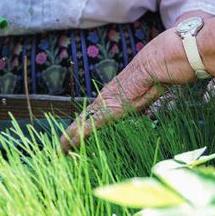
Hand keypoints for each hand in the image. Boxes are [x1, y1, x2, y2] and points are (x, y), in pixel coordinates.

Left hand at [60, 30, 191, 150]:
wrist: (154, 66)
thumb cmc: (154, 75)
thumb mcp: (147, 91)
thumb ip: (142, 97)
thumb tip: (149, 97)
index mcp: (113, 95)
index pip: (95, 112)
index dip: (85, 123)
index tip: (78, 134)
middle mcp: (104, 99)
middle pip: (83, 118)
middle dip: (72, 132)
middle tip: (62, 146)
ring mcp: (104, 104)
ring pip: (80, 123)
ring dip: (70, 137)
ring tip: (60, 150)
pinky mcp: (107, 111)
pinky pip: (87, 127)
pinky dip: (76, 137)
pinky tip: (67, 147)